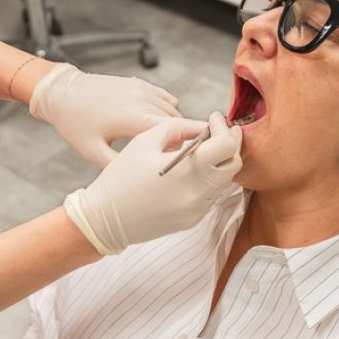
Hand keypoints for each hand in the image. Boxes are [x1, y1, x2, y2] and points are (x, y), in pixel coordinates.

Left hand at [30, 63, 179, 166]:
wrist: (62, 93)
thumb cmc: (74, 122)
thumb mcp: (92, 152)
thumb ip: (118, 165)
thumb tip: (137, 177)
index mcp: (134, 119)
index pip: (174, 131)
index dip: (182, 145)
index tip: (182, 158)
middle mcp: (142, 101)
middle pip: (176, 121)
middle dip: (178, 137)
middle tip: (168, 154)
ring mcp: (141, 90)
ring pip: (172, 109)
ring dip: (172, 124)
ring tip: (160, 140)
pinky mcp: (138, 84)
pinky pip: (164, 96)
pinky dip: (167, 109)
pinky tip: (156, 120)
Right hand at [63, 112, 241, 254]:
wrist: (104, 220)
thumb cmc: (121, 177)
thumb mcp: (145, 141)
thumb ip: (180, 127)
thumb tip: (204, 126)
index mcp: (188, 170)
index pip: (227, 145)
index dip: (224, 127)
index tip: (214, 119)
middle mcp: (198, 192)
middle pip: (233, 164)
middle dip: (229, 144)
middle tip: (215, 132)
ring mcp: (197, 209)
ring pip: (223, 180)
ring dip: (217, 163)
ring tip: (199, 151)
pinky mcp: (192, 220)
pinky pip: (210, 195)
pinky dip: (206, 180)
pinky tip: (187, 173)